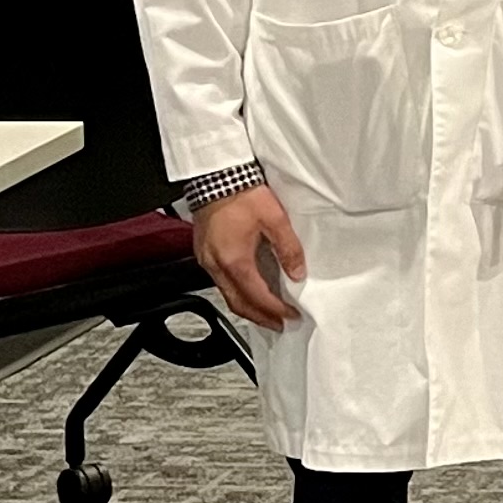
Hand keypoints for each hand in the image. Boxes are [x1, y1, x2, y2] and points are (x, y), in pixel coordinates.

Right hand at [192, 182, 304, 332]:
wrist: (216, 177)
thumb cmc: (241, 194)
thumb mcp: (275, 219)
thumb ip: (288, 249)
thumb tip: (297, 272)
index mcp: (234, 260)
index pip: (257, 296)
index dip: (275, 310)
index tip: (291, 316)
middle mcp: (216, 265)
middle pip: (237, 303)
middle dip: (260, 317)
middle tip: (279, 324)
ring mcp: (207, 260)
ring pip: (227, 294)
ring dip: (247, 306)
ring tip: (267, 312)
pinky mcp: (204, 252)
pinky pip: (220, 281)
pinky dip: (236, 291)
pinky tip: (249, 289)